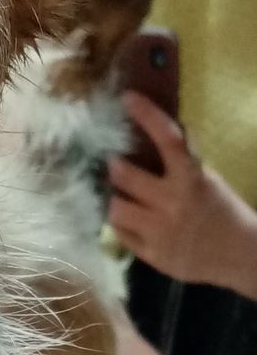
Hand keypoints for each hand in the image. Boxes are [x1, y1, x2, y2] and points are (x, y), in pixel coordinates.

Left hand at [108, 92, 256, 296]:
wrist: (240, 256)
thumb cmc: (225, 213)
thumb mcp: (209, 180)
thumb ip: (183, 164)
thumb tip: (157, 136)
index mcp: (191, 179)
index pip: (167, 139)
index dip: (146, 115)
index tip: (128, 98)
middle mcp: (171, 203)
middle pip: (124, 176)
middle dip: (116, 166)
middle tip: (115, 163)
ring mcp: (158, 231)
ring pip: (115, 209)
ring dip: (114, 198)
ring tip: (119, 195)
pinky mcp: (151, 255)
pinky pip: (120, 235)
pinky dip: (121, 224)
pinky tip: (128, 219)